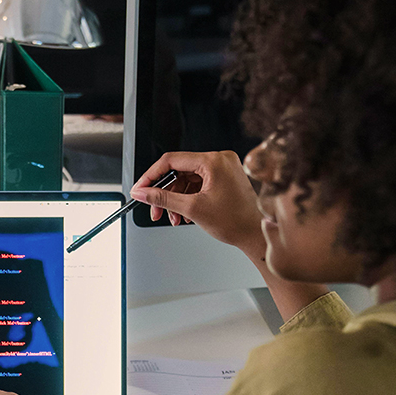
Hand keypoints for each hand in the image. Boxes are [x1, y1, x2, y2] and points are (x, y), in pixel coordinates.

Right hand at [131, 150, 264, 259]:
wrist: (255, 234)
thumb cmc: (235, 222)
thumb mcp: (192, 209)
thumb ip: (162, 198)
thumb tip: (142, 192)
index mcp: (214, 161)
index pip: (171, 160)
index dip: (151, 176)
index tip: (140, 188)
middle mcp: (219, 160)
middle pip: (178, 171)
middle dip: (163, 193)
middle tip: (153, 208)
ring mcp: (222, 168)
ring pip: (186, 180)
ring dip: (174, 199)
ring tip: (171, 217)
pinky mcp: (223, 178)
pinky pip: (196, 184)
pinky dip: (186, 198)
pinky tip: (182, 214)